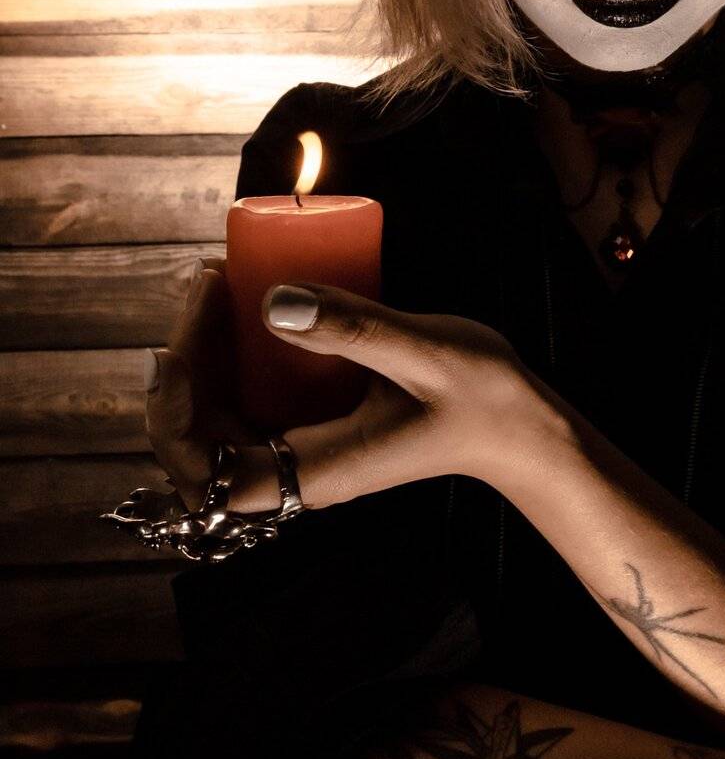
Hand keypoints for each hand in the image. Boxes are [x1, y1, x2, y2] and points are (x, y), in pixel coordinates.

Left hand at [145, 260, 558, 516]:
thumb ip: (354, 330)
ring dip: (203, 351)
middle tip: (207, 284)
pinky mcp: (316, 419)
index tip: (174, 350)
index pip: (210, 476)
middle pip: (199, 439)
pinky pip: (251, 393)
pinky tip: (244, 296)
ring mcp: (304, 444)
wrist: (518, 426)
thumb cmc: (483, 399)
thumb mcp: (425, 354)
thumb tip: (271, 302)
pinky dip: (233, 349)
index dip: (173, 419)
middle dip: (183, 366)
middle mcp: (299, 467)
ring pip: (218, 413)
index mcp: (317, 471)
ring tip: (215, 281)